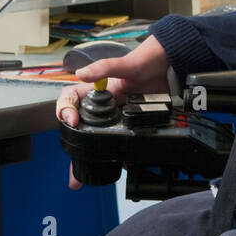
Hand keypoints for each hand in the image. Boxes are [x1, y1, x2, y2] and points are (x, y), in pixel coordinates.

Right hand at [56, 36, 170, 188]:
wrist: (171, 66)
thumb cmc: (145, 60)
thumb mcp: (125, 64)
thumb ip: (105, 67)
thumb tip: (82, 73)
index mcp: (96, 90)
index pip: (70, 99)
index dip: (65, 110)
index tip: (72, 120)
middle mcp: (104, 105)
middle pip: (82, 128)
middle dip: (76, 151)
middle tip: (74, 175)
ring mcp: (118, 116)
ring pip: (102, 139)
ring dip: (97, 157)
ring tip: (93, 173)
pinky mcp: (133, 123)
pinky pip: (125, 141)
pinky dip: (124, 154)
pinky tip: (125, 164)